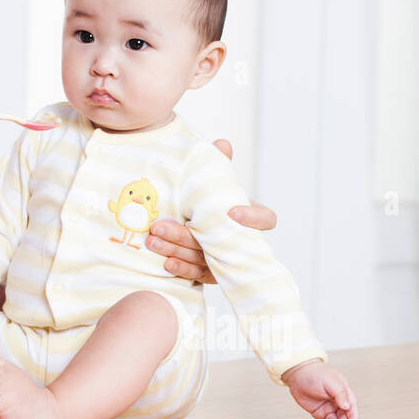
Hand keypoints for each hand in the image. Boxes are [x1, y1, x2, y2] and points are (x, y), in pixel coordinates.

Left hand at [145, 138, 276, 283]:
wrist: (188, 220)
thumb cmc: (205, 199)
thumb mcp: (209, 180)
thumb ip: (217, 165)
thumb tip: (222, 143)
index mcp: (246, 214)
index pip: (265, 218)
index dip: (253, 218)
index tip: (232, 212)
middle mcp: (239, 239)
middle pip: (221, 243)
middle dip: (188, 235)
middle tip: (159, 225)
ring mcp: (226, 258)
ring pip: (205, 259)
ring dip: (177, 249)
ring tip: (152, 239)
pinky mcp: (212, 273)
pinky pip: (199, 275)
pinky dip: (182, 268)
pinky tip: (165, 261)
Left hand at [281, 360, 357, 418]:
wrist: (298, 373)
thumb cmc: (315, 373)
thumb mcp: (330, 381)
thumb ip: (340, 393)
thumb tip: (347, 406)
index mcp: (344, 393)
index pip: (351, 407)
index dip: (353, 417)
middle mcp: (338, 402)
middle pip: (343, 418)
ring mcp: (329, 409)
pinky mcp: (320, 413)